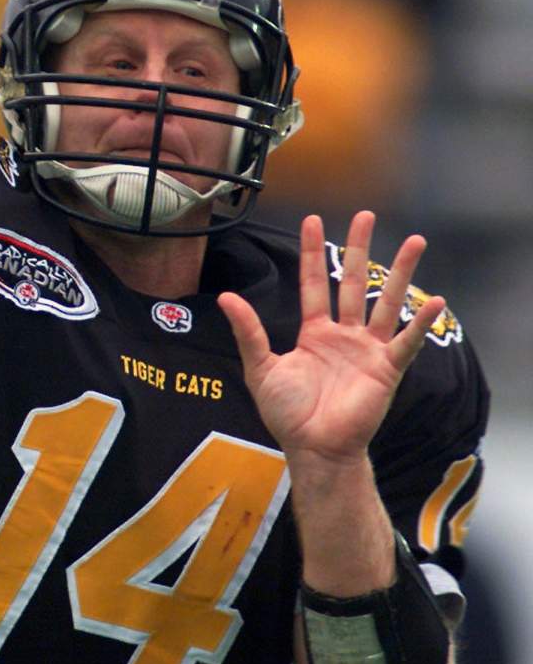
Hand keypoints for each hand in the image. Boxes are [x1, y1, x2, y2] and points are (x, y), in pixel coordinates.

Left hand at [217, 211, 445, 465]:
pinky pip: (406, 341)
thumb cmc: (287, 414)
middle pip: (353, 282)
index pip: (314, 282)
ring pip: (386, 302)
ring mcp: (367, 350)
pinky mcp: (386, 370)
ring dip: (401, 273)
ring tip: (415, 241)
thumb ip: (249, 331)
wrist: (313, 448)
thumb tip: (227, 297)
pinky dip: (420, 322)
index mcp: (314, 332)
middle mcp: (344, 335)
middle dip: (359, 248)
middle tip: (365, 215)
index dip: (313, 252)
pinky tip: (435, 300)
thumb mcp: (261, 367)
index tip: (313, 220)